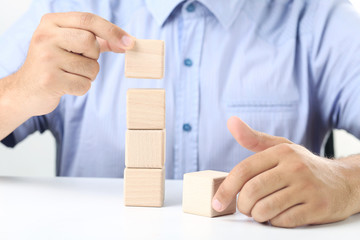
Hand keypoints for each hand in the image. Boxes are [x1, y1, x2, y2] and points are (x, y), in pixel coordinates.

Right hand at [13, 12, 133, 115]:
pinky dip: (81, 88)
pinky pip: (84, 85)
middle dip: (93, 56)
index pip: (88, 19)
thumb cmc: (55, 65)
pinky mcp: (49, 80)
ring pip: (90, 67)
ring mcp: (45, 58)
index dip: (112, 30)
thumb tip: (127, 42)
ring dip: (88, 76)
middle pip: (90, 42)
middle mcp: (45, 36)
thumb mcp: (70, 45)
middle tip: (79, 61)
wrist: (26, 90)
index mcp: (51, 22)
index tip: (129, 42)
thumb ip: (97, 40)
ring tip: (70, 75)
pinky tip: (66, 86)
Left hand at [212, 116, 358, 227]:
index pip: (244, 170)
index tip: (216, 202)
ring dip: (257, 215)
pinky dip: (275, 221)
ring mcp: (307, 188)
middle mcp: (295, 167)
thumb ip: (254, 139)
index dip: (226, 189)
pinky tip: (279, 214)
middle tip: (244, 207)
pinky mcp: (317, 207)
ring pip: (265, 209)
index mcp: (281, 152)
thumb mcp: (281, 148)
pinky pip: (283, 221)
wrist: (344, 182)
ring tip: (261, 211)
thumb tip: (231, 122)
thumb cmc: (303, 166)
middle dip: (242, 205)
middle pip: (252, 191)